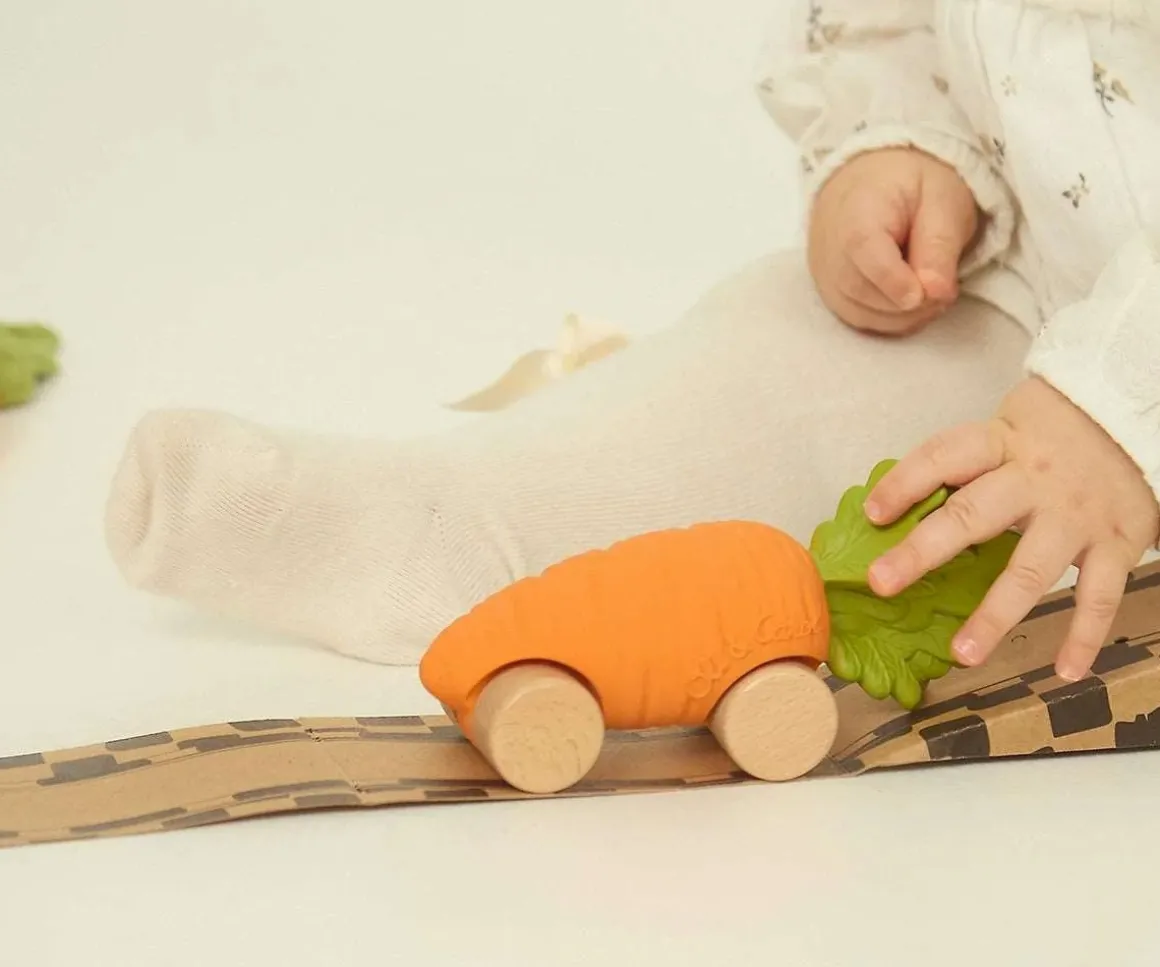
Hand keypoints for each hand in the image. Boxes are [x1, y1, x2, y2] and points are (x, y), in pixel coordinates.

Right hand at [808, 147, 979, 335]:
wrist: (874, 179)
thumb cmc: (912, 185)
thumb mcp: (942, 200)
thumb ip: (941, 245)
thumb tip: (936, 293)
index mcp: (855, 212)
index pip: (864, 253)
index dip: (897, 282)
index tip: (930, 293)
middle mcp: (828, 249)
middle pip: (864, 292)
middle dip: (911, 303)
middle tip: (944, 287)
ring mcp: (825, 276)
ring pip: (863, 315)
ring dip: (905, 315)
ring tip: (931, 291)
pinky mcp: (831, 294)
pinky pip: (860, 320)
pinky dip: (892, 320)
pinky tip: (912, 301)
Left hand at [862, 376, 1159, 680]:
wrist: (1134, 420)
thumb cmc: (1052, 434)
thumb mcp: (1005, 429)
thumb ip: (963, 467)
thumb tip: (896, 511)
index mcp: (1001, 443)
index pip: (943, 457)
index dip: (905, 483)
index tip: (872, 515)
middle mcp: (1035, 479)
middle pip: (973, 516)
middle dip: (922, 551)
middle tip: (881, 582)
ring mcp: (1076, 515)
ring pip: (1030, 570)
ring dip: (995, 616)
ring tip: (963, 654)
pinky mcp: (1118, 542)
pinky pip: (1100, 596)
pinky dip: (1084, 637)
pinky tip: (1064, 670)